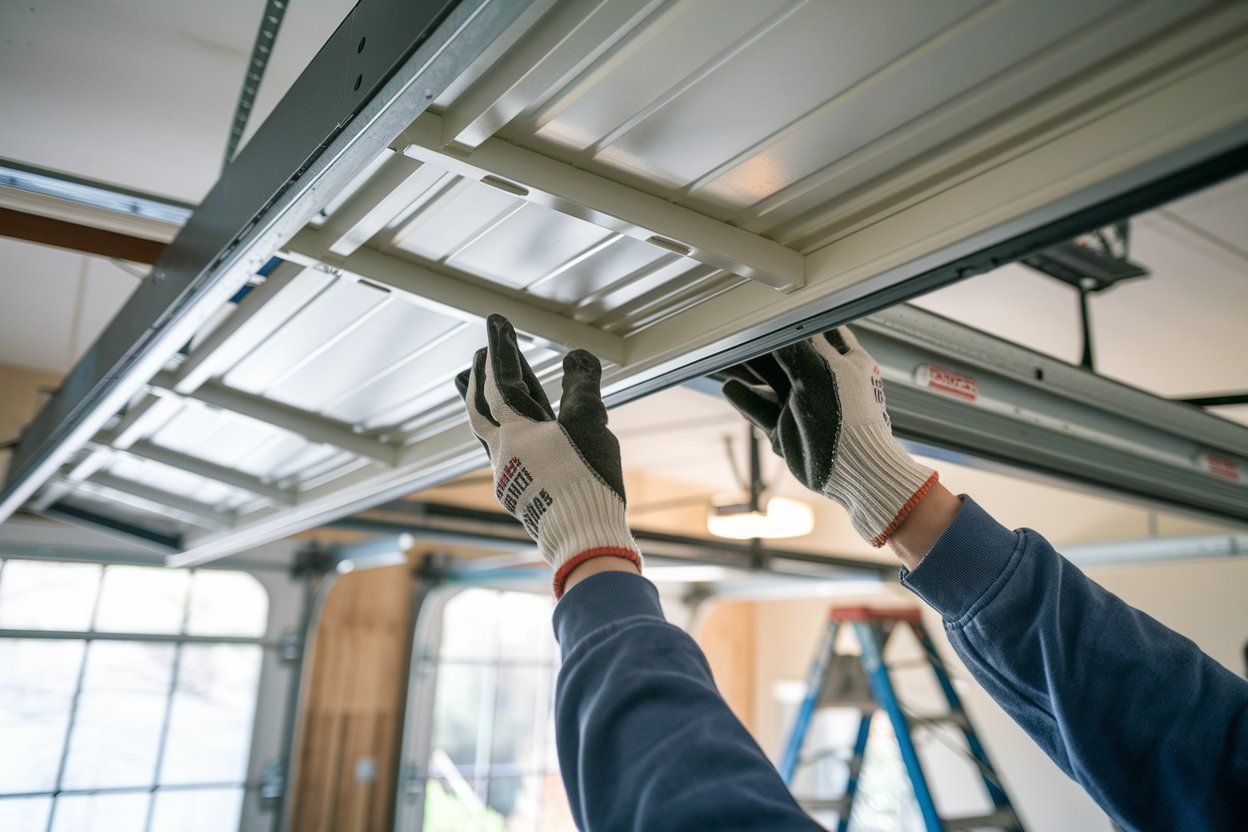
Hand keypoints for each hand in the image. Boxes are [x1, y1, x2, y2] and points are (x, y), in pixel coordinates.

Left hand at [456, 315, 640, 596]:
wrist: (583, 537)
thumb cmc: (586, 480)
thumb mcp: (589, 424)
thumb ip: (582, 387)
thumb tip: (576, 355)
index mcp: (515, 430)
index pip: (502, 379)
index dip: (500, 347)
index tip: (495, 322)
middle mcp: (502, 452)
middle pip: (480, 407)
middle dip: (480, 377)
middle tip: (481, 354)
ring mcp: (508, 476)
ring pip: (487, 432)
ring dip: (485, 404)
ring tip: (482, 387)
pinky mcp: (519, 495)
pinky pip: (503, 452)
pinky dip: (504, 432)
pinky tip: (515, 434)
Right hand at [720, 327, 936, 546]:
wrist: (852, 470)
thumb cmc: (849, 418)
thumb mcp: (819, 371)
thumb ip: (794, 347)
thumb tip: (774, 326)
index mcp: (843, 362)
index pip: (815, 332)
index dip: (792, 324)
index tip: (768, 317)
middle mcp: (822, 382)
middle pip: (786, 356)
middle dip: (762, 346)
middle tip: (739, 335)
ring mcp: (804, 406)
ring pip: (770, 382)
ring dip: (748, 370)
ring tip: (727, 357)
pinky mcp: (786, 428)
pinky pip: (761, 409)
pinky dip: (745, 398)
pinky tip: (730, 387)